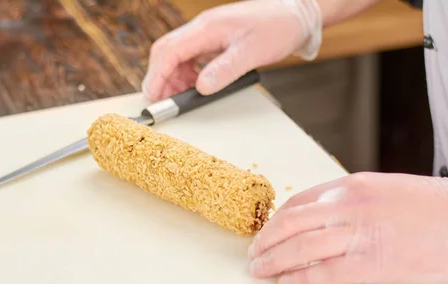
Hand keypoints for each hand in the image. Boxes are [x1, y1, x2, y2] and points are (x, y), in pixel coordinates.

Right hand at [141, 0, 317, 100]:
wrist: (294, 15)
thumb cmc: (277, 27)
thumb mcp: (252, 52)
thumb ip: (225, 70)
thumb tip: (201, 88)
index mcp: (207, 28)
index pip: (169, 51)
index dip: (157, 75)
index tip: (153, 97)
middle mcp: (201, 30)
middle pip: (167, 53)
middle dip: (160, 79)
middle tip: (164, 103)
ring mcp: (206, 35)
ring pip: (176, 57)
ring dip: (174, 79)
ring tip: (181, 99)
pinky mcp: (213, 42)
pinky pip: (190, 59)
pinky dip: (187, 76)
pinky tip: (196, 88)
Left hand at [247, 172, 447, 283]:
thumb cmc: (429, 207)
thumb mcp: (383, 191)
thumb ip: (350, 202)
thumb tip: (321, 218)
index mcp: (349, 187)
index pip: (296, 203)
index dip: (273, 222)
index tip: (263, 235)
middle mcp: (348, 207)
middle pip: (290, 224)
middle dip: (265, 242)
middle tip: (253, 256)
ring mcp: (359, 234)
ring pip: (300, 248)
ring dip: (273, 261)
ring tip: (259, 271)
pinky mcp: (373, 263)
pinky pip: (325, 272)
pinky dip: (301, 279)